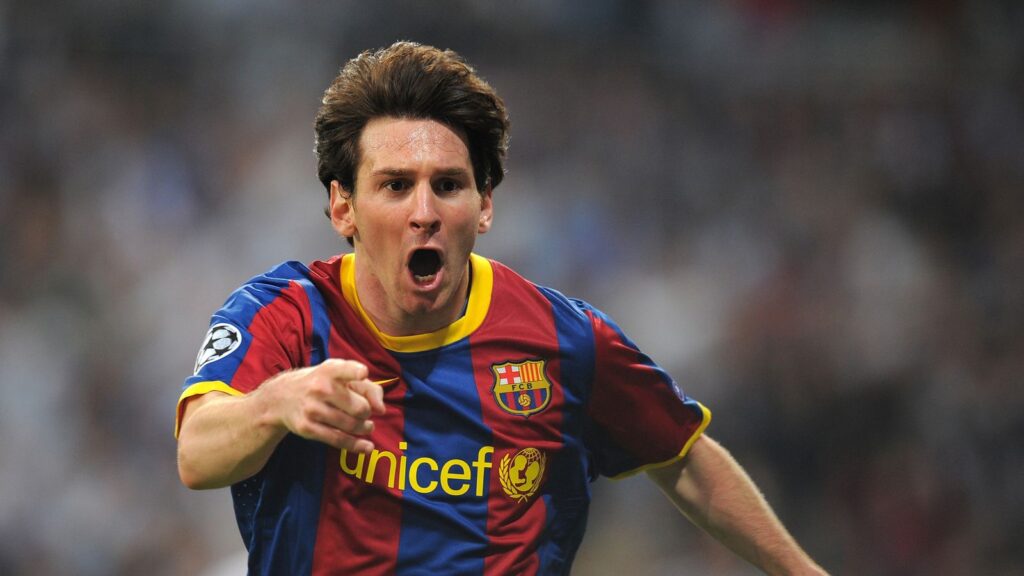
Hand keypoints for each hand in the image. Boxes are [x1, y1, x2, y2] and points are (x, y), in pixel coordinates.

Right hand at [258, 359, 385, 453]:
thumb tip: (381, 409)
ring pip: (351, 425)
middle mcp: (320, 388)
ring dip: (365, 428)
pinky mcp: (308, 428)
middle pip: (359, 407)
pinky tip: (367, 447)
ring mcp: (312, 409)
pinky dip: (356, 445)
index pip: (343, 369)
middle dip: (367, 412)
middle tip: (364, 412)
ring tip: (366, 426)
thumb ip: (368, 387)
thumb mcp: (341, 376)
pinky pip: (338, 440)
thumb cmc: (321, 383)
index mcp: (329, 370)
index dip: (354, 371)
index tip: (362, 373)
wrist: (282, 398)